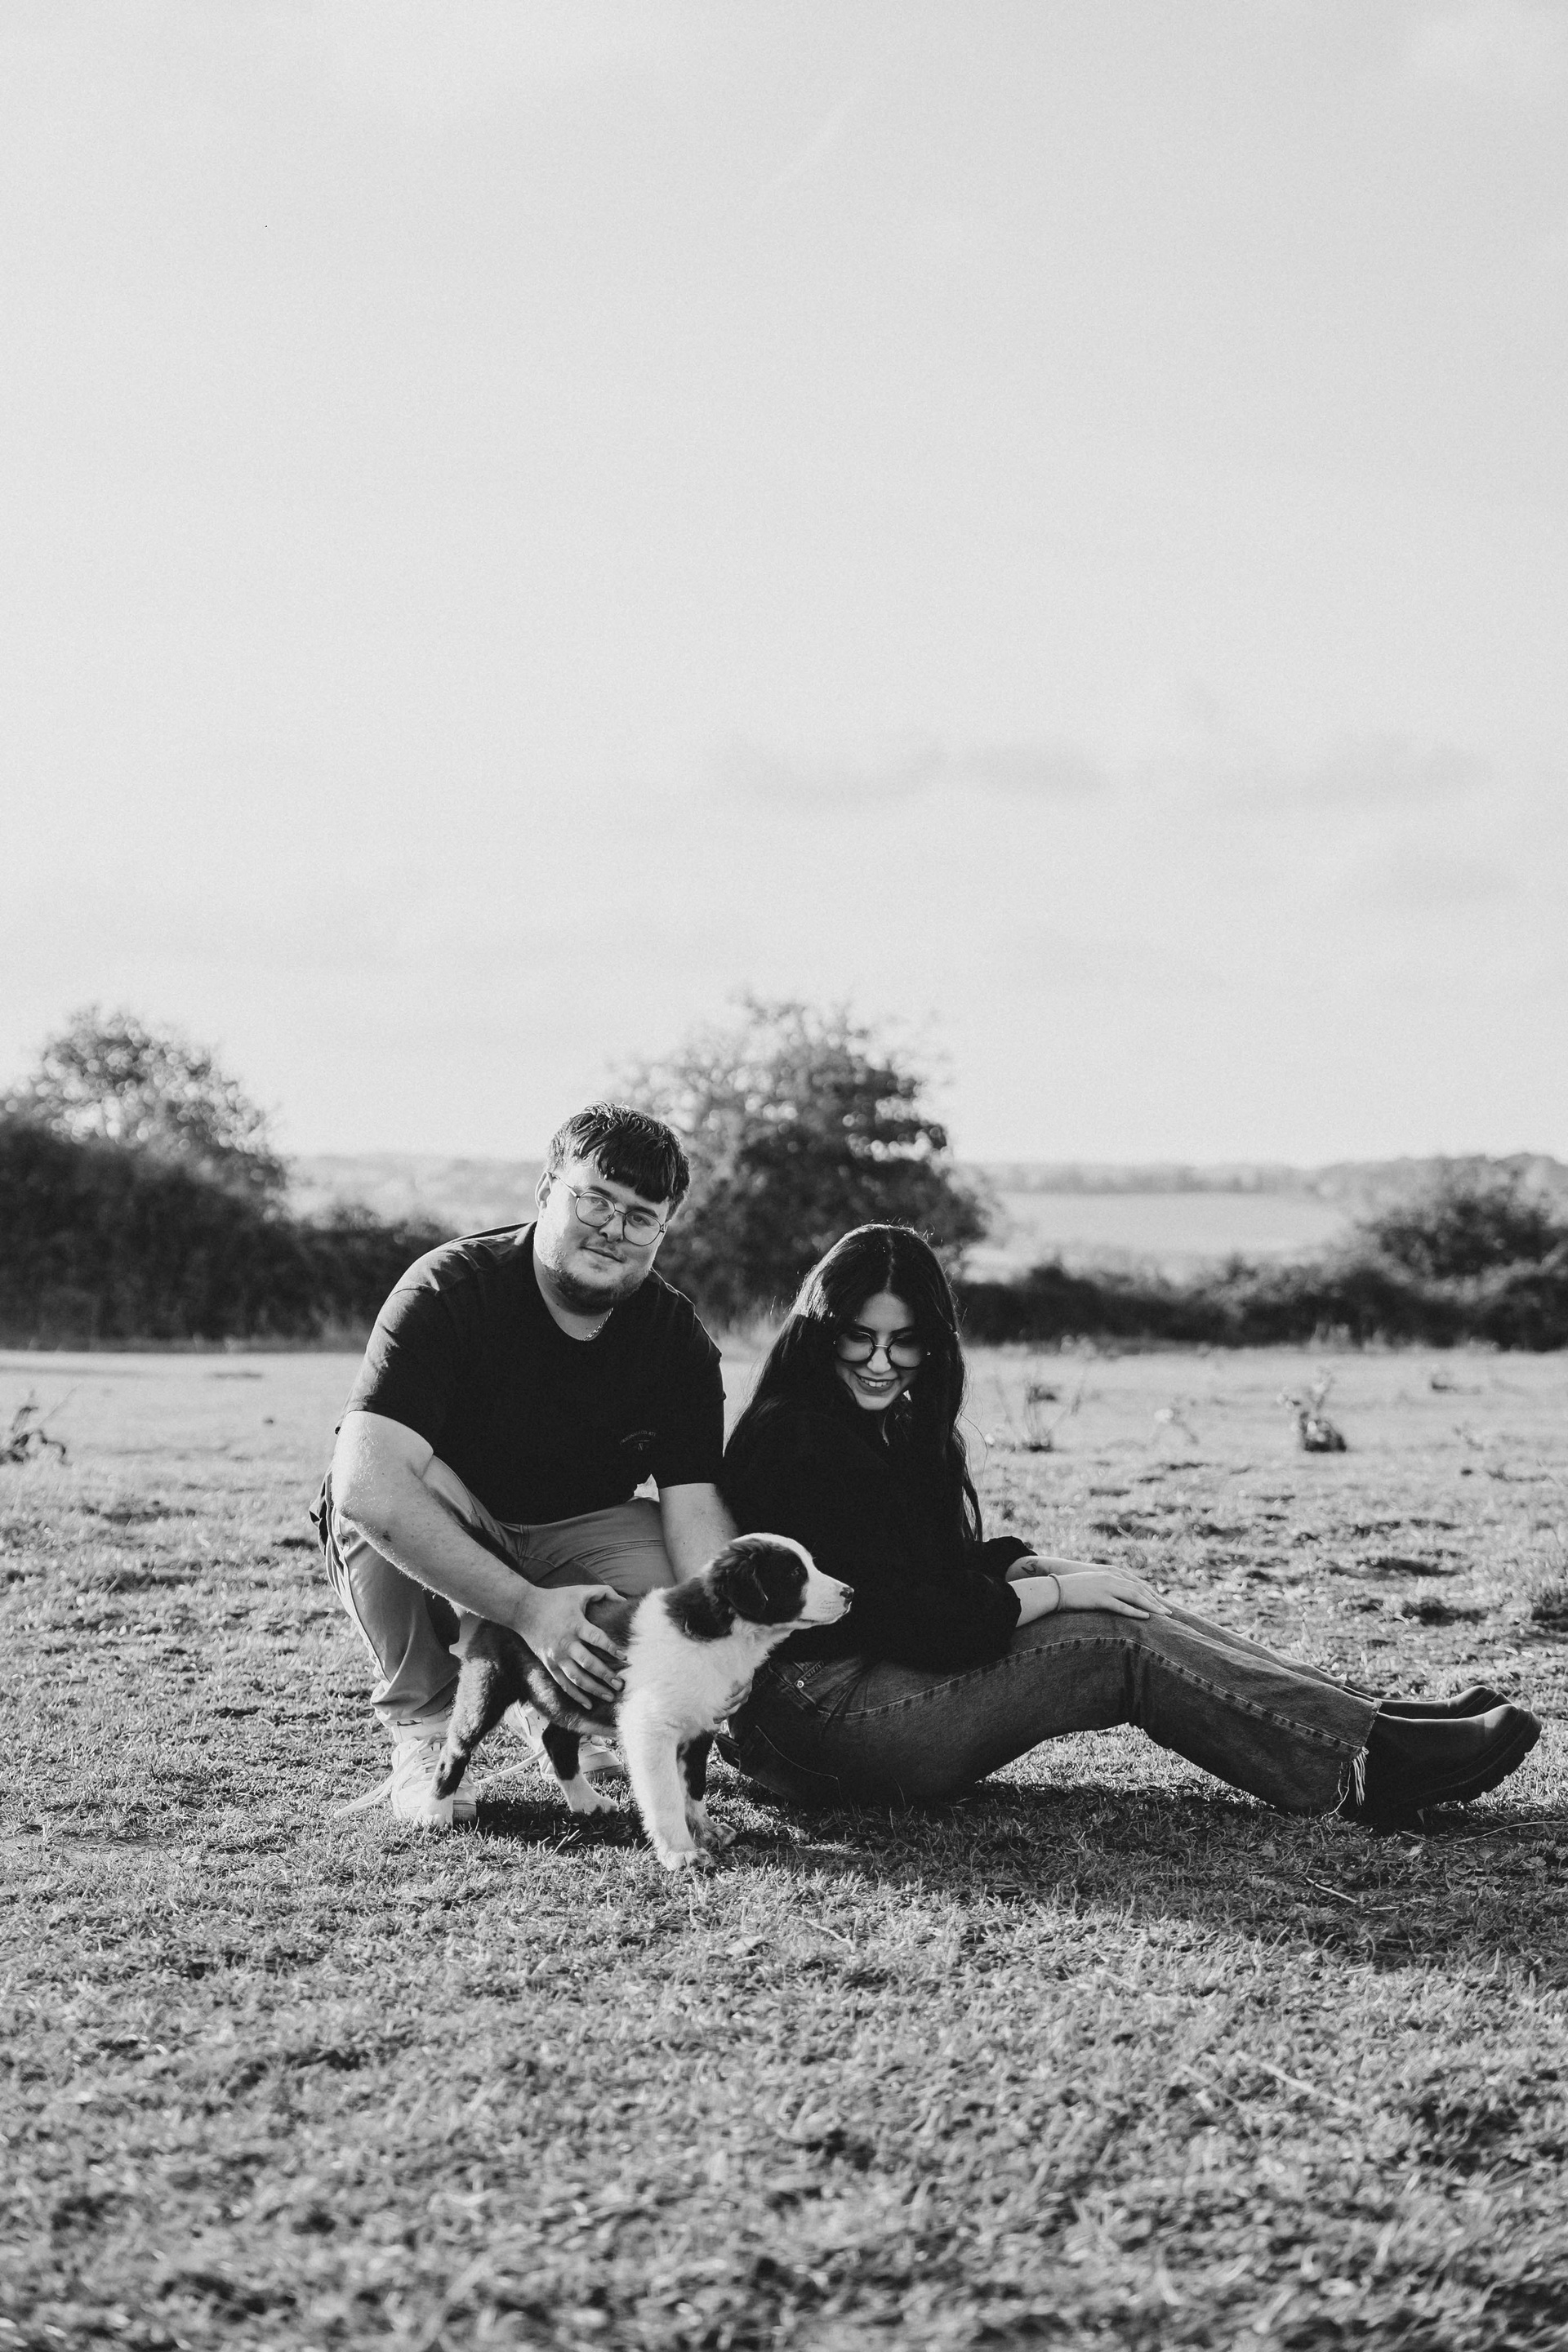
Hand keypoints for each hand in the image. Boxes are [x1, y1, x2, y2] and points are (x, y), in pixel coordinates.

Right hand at [512, 1584, 627, 1704]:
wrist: (524, 1609)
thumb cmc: (556, 1599)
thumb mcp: (579, 1591)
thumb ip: (603, 1592)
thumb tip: (623, 1600)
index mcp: (575, 1624)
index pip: (596, 1639)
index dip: (612, 1648)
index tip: (625, 1657)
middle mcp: (566, 1643)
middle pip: (588, 1663)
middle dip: (606, 1675)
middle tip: (621, 1684)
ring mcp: (556, 1656)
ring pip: (576, 1678)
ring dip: (594, 1689)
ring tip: (610, 1695)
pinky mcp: (549, 1664)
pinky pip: (564, 1684)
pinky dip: (576, 1696)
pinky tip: (589, 1704)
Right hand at [1055, 1567, 1168, 1618]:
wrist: (1055, 1589)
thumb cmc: (1072, 1589)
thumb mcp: (1092, 1584)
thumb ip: (1105, 1587)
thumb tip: (1115, 1596)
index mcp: (1110, 1574)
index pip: (1135, 1584)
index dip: (1150, 1594)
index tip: (1161, 1602)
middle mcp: (1111, 1579)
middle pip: (1139, 1590)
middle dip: (1155, 1601)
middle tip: (1168, 1612)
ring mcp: (1106, 1588)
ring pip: (1134, 1597)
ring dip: (1151, 1607)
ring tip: (1163, 1615)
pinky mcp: (1100, 1599)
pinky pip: (1122, 1607)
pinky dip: (1135, 1612)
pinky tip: (1146, 1617)